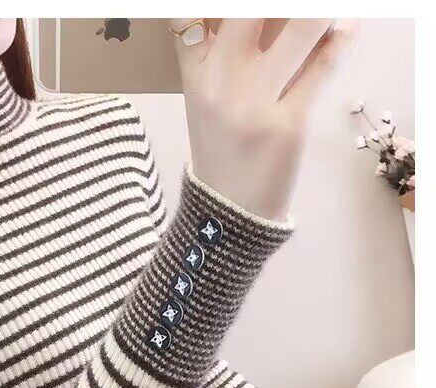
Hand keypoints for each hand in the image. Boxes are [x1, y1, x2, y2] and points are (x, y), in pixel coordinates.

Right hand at [170, 18, 357, 219]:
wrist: (227, 212)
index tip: (255, 13)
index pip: (196, 13)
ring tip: (326, 16)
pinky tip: (347, 30)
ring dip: (320, 14)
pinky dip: (342, 40)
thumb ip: (226, 52)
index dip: (224, 6)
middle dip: (279, 4)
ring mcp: (253, 102)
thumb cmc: (221, 149)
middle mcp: (219, 82)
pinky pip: (324, 67)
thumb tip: (267, 15)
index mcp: (195, 73)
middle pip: (253, 8)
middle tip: (293, 9)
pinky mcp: (287, 123)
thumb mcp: (207, 99)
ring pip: (302, 27)